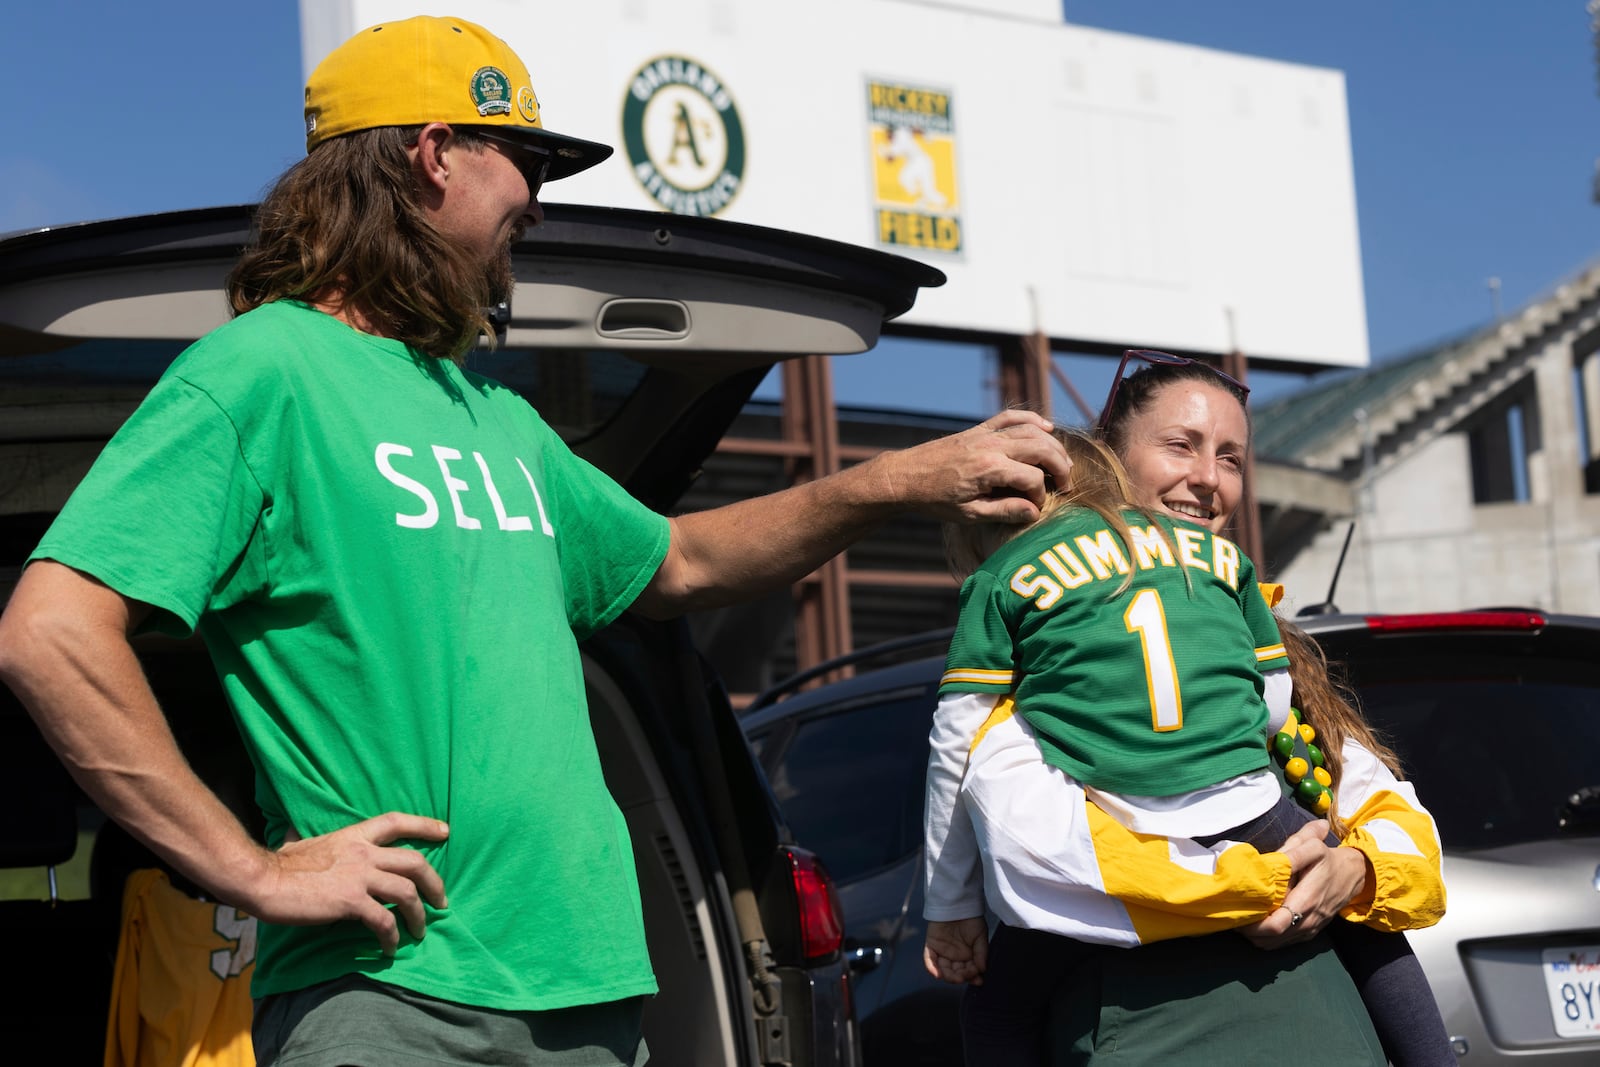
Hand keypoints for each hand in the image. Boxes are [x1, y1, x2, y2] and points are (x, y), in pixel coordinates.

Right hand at [241, 812, 449, 956]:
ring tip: (420, 932)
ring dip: (419, 915)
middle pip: (415, 862)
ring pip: (407, 893)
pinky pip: (384, 921)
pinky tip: (389, 948)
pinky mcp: (352, 902)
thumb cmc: (279, 864)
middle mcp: (364, 853)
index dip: (424, 825)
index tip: (445, 832)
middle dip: (435, 883)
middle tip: (441, 902)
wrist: (264, 880)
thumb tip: (291, 829)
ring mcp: (360, 877)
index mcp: (354, 836)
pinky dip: (392, 937)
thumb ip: (304, 836)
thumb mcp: (299, 841)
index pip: (397, 822)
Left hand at [880, 410, 1072, 523]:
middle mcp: (990, 446)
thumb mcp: (969, 514)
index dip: (1041, 495)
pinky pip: (1010, 417)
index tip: (1037, 508)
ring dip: (1052, 445)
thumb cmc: (935, 500)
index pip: (1032, 479)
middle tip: (1066, 485)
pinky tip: (1046, 428)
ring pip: (1032, 430)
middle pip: (1041, 448)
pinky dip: (1031, 419)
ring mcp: (985, 434)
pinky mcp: (978, 429)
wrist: (904, 476)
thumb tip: (1035, 512)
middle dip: (1060, 466)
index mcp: (988, 470)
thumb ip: (1004, 511)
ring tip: (1063, 464)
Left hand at [924, 916, 989, 984]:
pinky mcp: (931, 945)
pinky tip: (937, 974)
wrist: (958, 903)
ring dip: (948, 976)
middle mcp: (954, 957)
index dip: (972, 977)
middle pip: (956, 973)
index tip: (978, 980)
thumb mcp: (981, 936)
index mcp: (967, 956)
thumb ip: (981, 953)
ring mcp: (942, 952)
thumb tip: (982, 970)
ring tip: (955, 977)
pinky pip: (929, 959)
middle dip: (961, 977)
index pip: (968, 971)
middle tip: (965, 977)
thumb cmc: (971, 919)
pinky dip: (931, 967)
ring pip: (943, 969)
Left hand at [1239, 823, 1368, 949]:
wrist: (1352, 876)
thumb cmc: (1327, 860)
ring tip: (1242, 919)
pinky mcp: (1308, 933)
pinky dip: (1266, 938)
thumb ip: (1292, 850)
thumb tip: (1270, 856)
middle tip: (1234, 915)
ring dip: (1255, 935)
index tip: (1239, 911)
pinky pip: (1282, 943)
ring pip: (1274, 944)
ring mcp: (1309, 929)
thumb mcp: (1312, 847)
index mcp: (1307, 900)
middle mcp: (1308, 920)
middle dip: (1249, 930)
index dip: (1255, 924)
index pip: (1278, 924)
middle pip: (1271, 938)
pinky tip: (1256, 924)